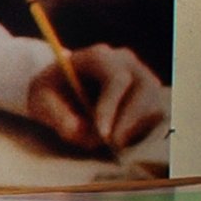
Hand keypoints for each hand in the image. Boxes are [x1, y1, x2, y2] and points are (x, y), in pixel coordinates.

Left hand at [25, 43, 165, 152]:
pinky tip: (123, 138)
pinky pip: (157, 113)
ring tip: (113, 142)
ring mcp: (141, 75)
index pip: (115, 79)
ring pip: (154, 101)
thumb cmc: (51, 91)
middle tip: (113, 144)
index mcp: (98, 56)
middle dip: (130, 119)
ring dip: (138, 126)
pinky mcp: (150, 93)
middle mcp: (125, 61)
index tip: (102, 134)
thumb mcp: (42, 101)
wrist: (62, 85)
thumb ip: (57, 115)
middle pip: (145, 86)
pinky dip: (143, 129)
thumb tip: (79, 132)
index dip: (111, 107)